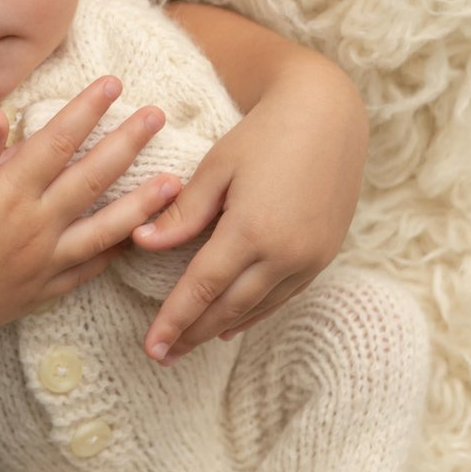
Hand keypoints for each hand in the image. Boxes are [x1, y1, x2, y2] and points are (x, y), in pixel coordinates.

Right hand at [0, 75, 181, 352]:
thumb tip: (1, 109)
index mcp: (8, 197)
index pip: (56, 143)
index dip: (86, 111)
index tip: (113, 84)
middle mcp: (36, 229)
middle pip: (92, 178)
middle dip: (127, 143)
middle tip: (157, 116)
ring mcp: (44, 264)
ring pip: (105, 229)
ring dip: (143, 203)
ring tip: (174, 183)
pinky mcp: (42, 292)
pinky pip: (89, 270)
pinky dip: (115, 254)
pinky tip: (135, 240)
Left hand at [130, 52, 365, 360]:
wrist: (329, 114)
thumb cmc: (264, 133)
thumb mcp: (216, 167)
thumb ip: (182, 213)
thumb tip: (142, 243)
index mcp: (252, 230)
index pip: (202, 287)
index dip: (174, 320)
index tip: (151, 347)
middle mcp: (286, 253)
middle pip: (229, 307)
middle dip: (193, 333)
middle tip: (162, 356)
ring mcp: (310, 257)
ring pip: (258, 307)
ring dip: (222, 327)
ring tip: (191, 343)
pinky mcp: (325, 254)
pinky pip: (284, 295)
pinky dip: (255, 311)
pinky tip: (234, 322)